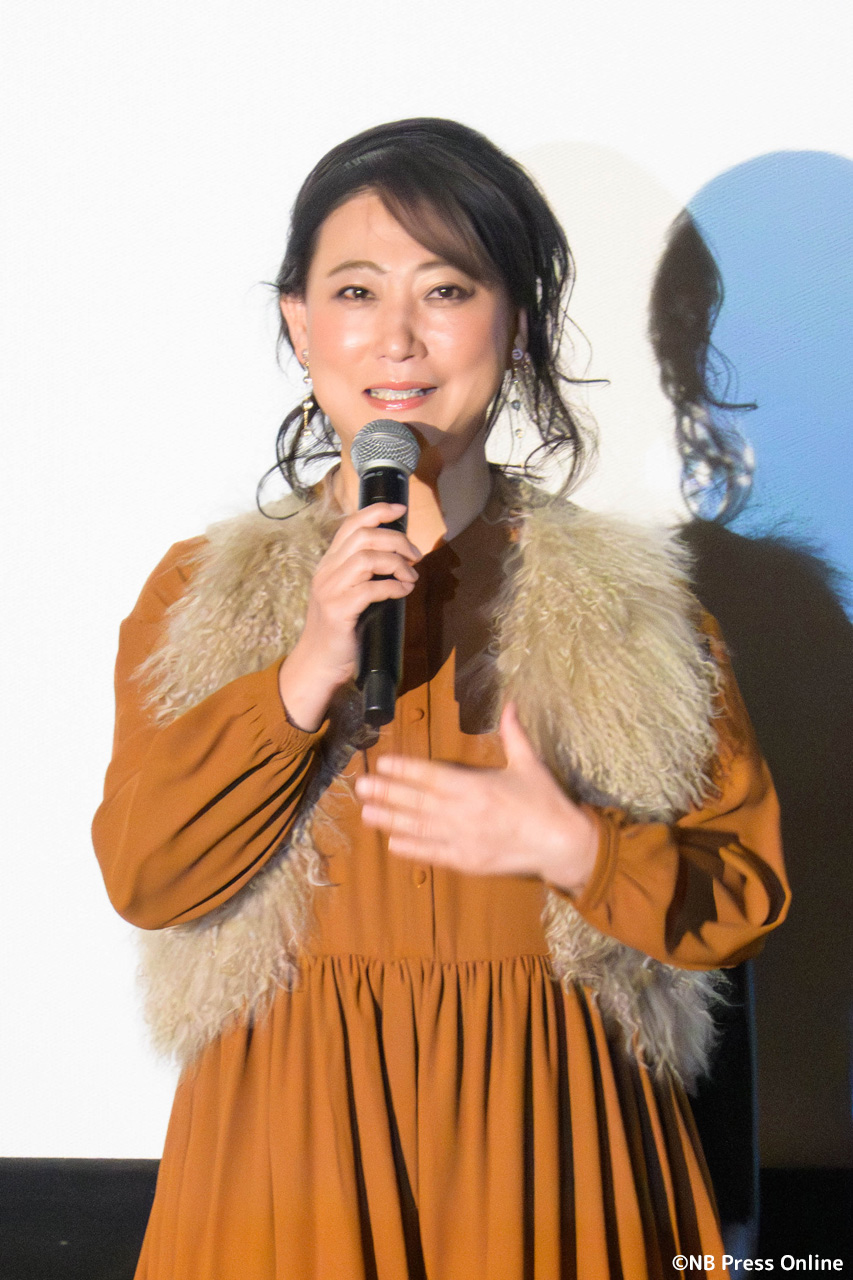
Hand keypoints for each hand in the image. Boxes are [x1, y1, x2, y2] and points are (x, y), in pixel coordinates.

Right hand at [278, 502, 421, 730]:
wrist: (317, 663)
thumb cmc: (339, 630)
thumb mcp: (347, 593)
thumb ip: (363, 574)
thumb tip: (399, 559)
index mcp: (329, 563)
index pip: (352, 524)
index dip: (378, 511)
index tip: (401, 510)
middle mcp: (327, 571)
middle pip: (364, 536)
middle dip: (397, 540)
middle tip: (416, 556)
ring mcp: (330, 589)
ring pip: (367, 558)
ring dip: (397, 564)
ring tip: (410, 577)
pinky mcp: (338, 610)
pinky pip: (371, 589)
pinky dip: (393, 587)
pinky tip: (403, 592)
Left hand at [355, 702, 599, 894]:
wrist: (561, 845)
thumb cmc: (545, 801)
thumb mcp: (530, 764)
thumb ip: (514, 733)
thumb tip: (510, 703)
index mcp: (478, 787)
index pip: (433, 776)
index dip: (406, 770)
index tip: (383, 763)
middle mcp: (466, 814)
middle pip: (418, 802)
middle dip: (388, 793)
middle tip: (361, 786)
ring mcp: (464, 840)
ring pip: (420, 829)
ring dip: (391, 820)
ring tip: (366, 813)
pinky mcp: (468, 861)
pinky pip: (434, 854)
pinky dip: (412, 848)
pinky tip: (392, 843)